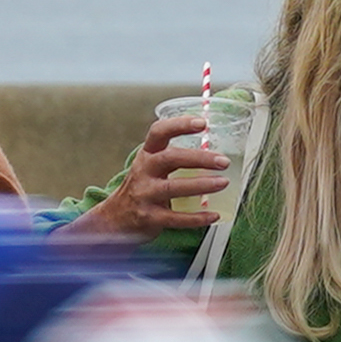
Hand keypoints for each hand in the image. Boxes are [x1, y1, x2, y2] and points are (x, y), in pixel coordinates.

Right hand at [93, 106, 234, 238]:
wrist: (116, 218)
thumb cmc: (143, 188)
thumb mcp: (152, 167)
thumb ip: (175, 159)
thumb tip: (215, 152)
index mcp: (147, 155)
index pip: (160, 132)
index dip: (180, 125)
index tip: (202, 122)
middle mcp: (144, 171)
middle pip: (170, 158)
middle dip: (199, 158)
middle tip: (223, 161)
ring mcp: (144, 194)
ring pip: (173, 188)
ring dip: (201, 185)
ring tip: (223, 183)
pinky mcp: (149, 217)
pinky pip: (175, 218)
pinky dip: (196, 218)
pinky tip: (213, 215)